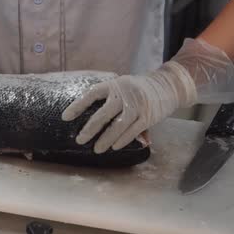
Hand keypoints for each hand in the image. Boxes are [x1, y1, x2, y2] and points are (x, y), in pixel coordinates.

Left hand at [62, 38, 233, 153]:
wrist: (168, 84)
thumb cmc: (138, 90)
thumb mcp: (123, 88)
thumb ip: (110, 103)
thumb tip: (93, 117)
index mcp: (114, 84)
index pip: (91, 94)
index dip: (78, 105)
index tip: (65, 117)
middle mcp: (124, 93)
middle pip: (103, 113)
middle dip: (90, 128)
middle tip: (79, 140)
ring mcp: (137, 104)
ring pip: (118, 125)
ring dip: (106, 138)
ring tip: (96, 149)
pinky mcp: (148, 116)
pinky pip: (133, 130)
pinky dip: (123, 139)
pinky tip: (114, 147)